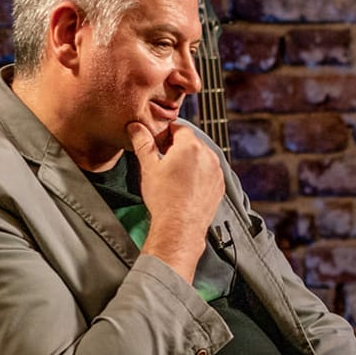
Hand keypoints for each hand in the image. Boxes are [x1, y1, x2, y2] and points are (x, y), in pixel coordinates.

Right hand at [128, 120, 222, 284]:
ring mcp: (217, 172)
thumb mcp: (148, 167)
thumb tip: (136, 127)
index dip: (166, 132)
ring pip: (202, 157)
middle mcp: (208, 156)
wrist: (180, 227)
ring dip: (189, 160)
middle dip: (177, 146)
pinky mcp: (219, 186)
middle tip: (162, 157)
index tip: (157, 141)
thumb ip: (143, 143)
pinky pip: (209, 172)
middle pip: (192, 142)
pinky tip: (185, 185)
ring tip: (173, 174)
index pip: (179, 128)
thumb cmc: (164, 198)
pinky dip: (199, 174)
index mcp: (191, 147)